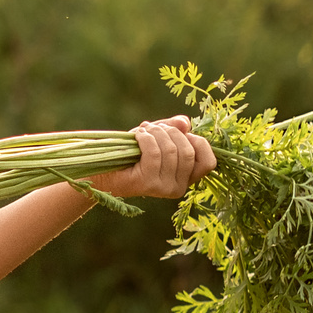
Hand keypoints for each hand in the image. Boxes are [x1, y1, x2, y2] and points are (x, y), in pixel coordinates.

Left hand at [91, 115, 214, 200]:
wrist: (104, 170)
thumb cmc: (134, 153)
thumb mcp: (159, 137)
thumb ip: (175, 129)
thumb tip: (185, 123)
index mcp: (186, 179)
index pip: (208, 163)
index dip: (198, 142)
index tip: (182, 132)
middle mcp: (178, 188)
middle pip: (188, 152)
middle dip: (172, 132)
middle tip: (155, 128)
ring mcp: (163, 188)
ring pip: (171, 150)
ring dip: (156, 133)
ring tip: (143, 131)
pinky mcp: (147, 183)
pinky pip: (154, 153)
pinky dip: (146, 138)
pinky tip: (137, 136)